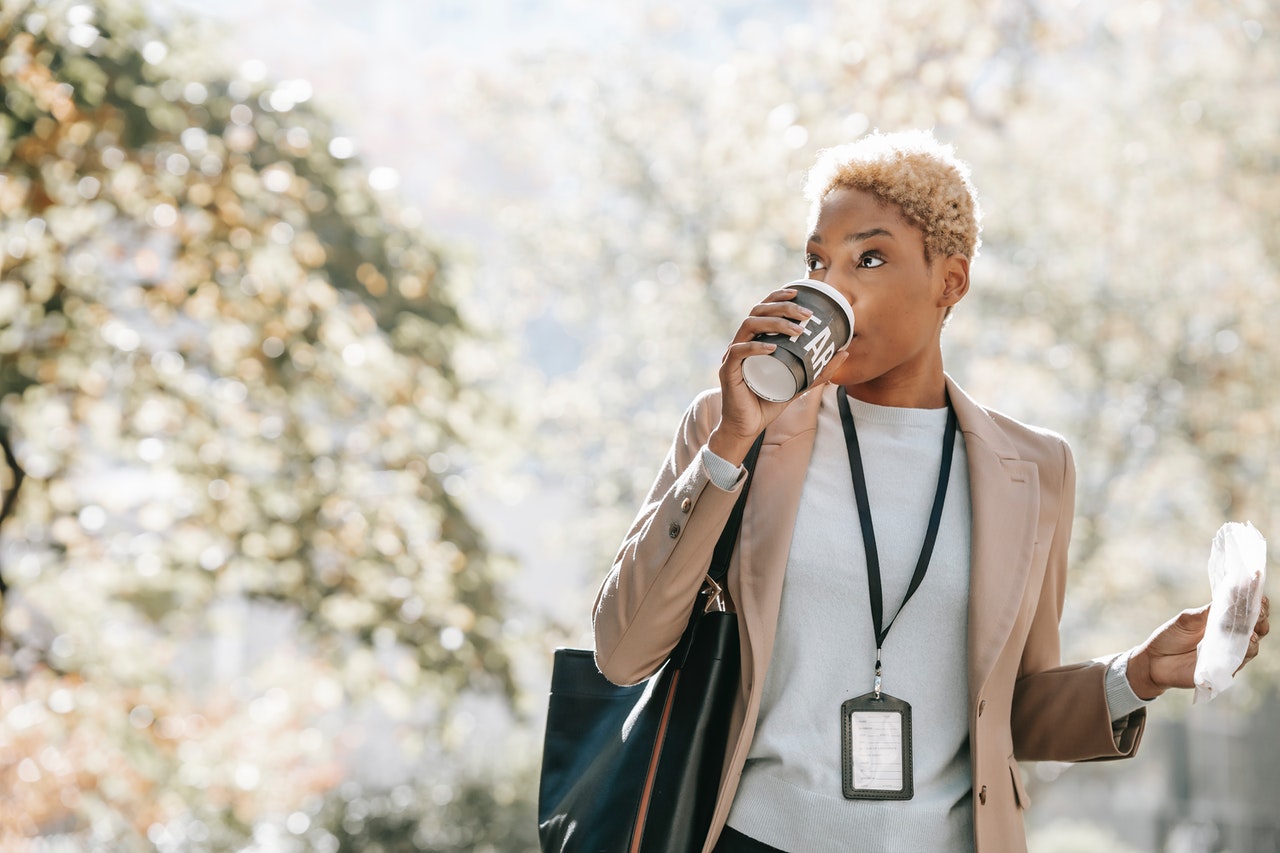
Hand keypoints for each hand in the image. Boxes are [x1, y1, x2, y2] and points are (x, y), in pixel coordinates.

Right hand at [707, 286, 848, 463]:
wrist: (748, 426)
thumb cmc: (769, 401)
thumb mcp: (800, 383)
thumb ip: (820, 370)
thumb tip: (845, 352)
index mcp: (754, 340)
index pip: (763, 309)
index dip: (778, 296)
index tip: (798, 292)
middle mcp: (742, 342)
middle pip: (757, 312)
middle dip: (782, 308)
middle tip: (806, 315)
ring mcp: (732, 356)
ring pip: (748, 326)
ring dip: (774, 324)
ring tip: (797, 331)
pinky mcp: (728, 372)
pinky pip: (737, 353)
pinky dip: (754, 347)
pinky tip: (771, 348)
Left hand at [1126, 595, 1269, 699]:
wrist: (1154, 661)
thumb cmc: (1171, 637)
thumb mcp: (1187, 619)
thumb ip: (1206, 612)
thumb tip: (1226, 598)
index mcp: (1223, 622)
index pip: (1246, 610)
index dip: (1254, 599)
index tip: (1256, 585)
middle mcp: (1231, 638)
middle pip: (1257, 627)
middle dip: (1260, 615)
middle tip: (1259, 604)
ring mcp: (1229, 654)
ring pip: (1252, 644)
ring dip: (1255, 633)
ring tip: (1253, 625)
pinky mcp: (1224, 670)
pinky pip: (1240, 661)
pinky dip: (1245, 651)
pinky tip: (1247, 641)